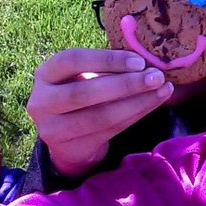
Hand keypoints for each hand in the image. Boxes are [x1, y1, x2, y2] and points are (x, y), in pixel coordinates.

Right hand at [26, 49, 173, 177]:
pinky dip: (135, 116)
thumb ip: (107, 66)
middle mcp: (42, 101)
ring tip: (163, 90)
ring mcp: (52, 128)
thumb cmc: (80, 91)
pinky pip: (109, 131)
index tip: (139, 61)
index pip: (72, 60)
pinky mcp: (71, 147)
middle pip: (84, 93)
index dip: (106, 60)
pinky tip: (152, 104)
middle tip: (157, 77)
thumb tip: (147, 58)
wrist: (66, 136)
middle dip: (125, 84)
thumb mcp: (83, 75)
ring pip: (100, 116)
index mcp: (45, 74)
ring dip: (136, 103)